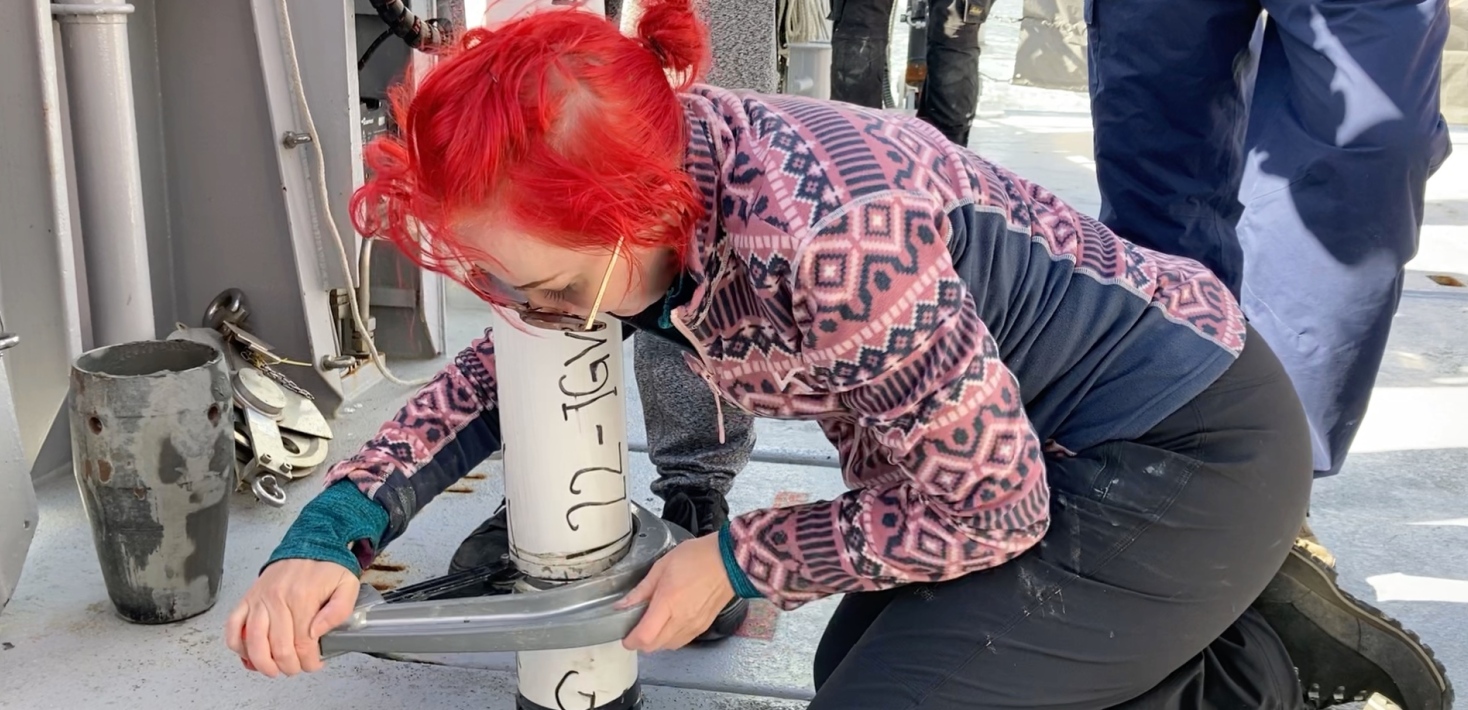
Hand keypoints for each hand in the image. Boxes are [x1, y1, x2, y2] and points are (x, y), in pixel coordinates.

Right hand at [223, 559, 358, 677]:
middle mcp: (277, 598)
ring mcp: (259, 599)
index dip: (308, 661)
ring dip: (262, 663)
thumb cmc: (328, 566)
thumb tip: (316, 633)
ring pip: (253, 641)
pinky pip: (233, 626)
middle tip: (296, 668)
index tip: (313, 664)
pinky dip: (237, 644)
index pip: (302, 643)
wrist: (311, 542)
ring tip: (272, 670)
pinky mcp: (248, 598)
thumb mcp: (347, 586)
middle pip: (277, 647)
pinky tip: (247, 655)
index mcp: (302, 597)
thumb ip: (338, 612)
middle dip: (288, 666)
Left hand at [616, 534, 734, 652]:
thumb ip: (641, 589)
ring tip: (653, 623)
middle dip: (641, 642)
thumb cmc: (697, 557)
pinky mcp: (703, 626)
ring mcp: (694, 625)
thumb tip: (623, 604)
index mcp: (668, 602)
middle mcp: (681, 619)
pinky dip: (671, 638)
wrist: (729, 561)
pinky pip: (682, 641)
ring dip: (656, 641)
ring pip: (668, 646)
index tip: (625, 635)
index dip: (631, 641)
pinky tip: (669, 623)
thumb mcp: (662, 566)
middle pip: (654, 646)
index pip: (644, 636)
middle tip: (635, 628)